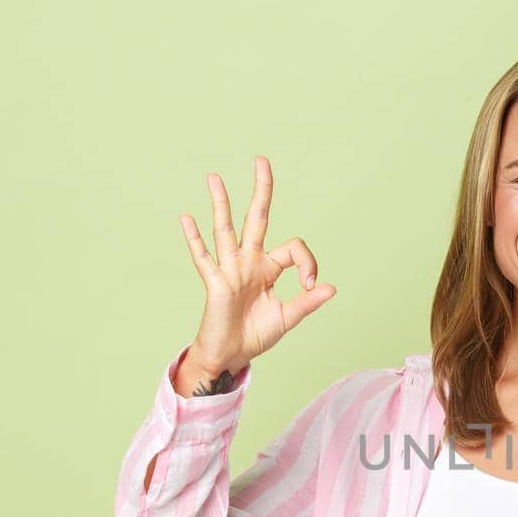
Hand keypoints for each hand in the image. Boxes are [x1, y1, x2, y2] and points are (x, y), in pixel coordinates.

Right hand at [179, 155, 336, 372]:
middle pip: (256, 219)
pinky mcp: (215, 284)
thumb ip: (307, 301)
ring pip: (225, 230)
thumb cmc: (255, 335)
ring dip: (221, 204)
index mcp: (269, 268)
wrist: (231, 355)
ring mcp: (230, 270)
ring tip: (214, 177)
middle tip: (262, 160)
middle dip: (261, 191)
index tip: (310, 283)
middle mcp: (249, 262)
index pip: (293, 247)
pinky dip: (194, 239)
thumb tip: (331, 287)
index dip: (308, 261)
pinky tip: (186, 218)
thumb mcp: (288, 318)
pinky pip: (203, 258)